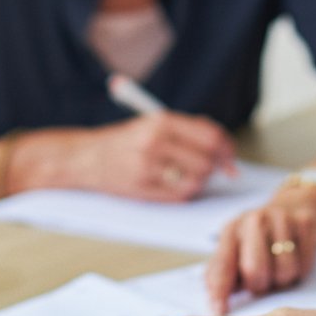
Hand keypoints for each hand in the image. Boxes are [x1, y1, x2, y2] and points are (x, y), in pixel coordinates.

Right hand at [48, 113, 235, 200]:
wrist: (85, 157)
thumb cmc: (124, 141)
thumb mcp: (153, 123)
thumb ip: (187, 130)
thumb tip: (222, 146)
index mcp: (161, 121)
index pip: (210, 136)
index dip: (226, 149)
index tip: (229, 157)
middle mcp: (155, 141)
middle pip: (207, 161)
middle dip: (213, 167)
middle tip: (207, 168)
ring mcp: (148, 166)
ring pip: (197, 180)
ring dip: (198, 180)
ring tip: (185, 174)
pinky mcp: (143, 187)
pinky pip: (181, 195)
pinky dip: (185, 191)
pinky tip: (174, 184)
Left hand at [205, 185, 315, 312]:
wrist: (295, 205)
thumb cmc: (260, 237)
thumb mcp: (236, 248)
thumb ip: (221, 274)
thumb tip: (215, 304)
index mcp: (231, 230)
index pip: (222, 266)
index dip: (220, 292)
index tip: (220, 311)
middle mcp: (254, 221)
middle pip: (255, 271)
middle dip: (259, 286)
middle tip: (261, 282)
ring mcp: (281, 219)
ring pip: (284, 272)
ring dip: (282, 280)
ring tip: (278, 269)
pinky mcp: (306, 223)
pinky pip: (304, 265)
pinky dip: (301, 271)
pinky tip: (295, 259)